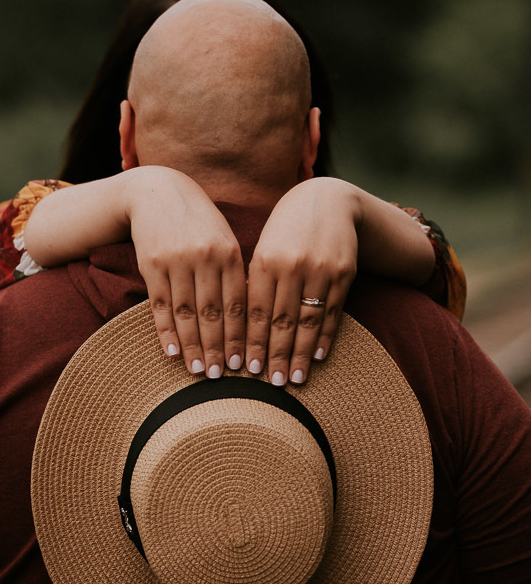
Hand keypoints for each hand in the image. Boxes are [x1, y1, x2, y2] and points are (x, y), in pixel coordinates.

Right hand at [128, 167, 246, 377]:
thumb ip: (235, 273)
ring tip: (197, 371)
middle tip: (219, 376)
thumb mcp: (224, 238)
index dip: (239, 337)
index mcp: (229, 252)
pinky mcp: (151, 264)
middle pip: (213, 313)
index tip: (241, 364)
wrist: (157, 192)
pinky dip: (166, 330)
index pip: (238, 304)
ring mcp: (176, 261)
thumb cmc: (198, 220)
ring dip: (192, 345)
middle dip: (217, 347)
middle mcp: (205, 257)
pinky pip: (160, 304)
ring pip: (186, 312)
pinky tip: (172, 351)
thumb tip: (249, 318)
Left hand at [246, 178, 359, 386]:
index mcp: (265, 259)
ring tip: (294, 378)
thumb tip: (239, 327)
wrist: (330, 200)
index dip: (253, 343)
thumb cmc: (287, 228)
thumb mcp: (265, 247)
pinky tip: (317, 356)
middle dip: (276, 355)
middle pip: (282, 320)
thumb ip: (254, 282)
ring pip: (308, 320)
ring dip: (300, 353)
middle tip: (271, 383)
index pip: (257, 311)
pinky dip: (324, 336)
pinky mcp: (344, 273)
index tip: (247, 369)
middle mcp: (293, 266)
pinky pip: (332, 311)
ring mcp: (320, 270)